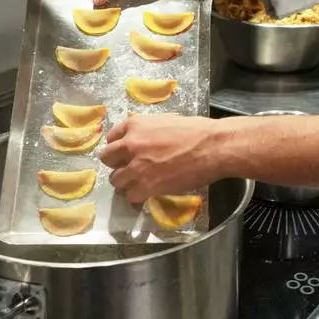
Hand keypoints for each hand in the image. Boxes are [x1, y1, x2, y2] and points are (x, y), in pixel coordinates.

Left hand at [99, 113, 223, 203]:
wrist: (211, 147)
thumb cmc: (196, 131)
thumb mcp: (166, 121)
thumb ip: (148, 130)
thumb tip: (145, 139)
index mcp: (135, 125)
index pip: (112, 138)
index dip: (119, 148)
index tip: (125, 154)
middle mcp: (130, 145)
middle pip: (107, 159)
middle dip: (117, 165)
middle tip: (130, 169)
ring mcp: (136, 167)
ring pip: (116, 180)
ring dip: (126, 183)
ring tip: (140, 184)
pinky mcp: (145, 186)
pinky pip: (131, 196)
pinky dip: (137, 197)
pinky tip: (146, 195)